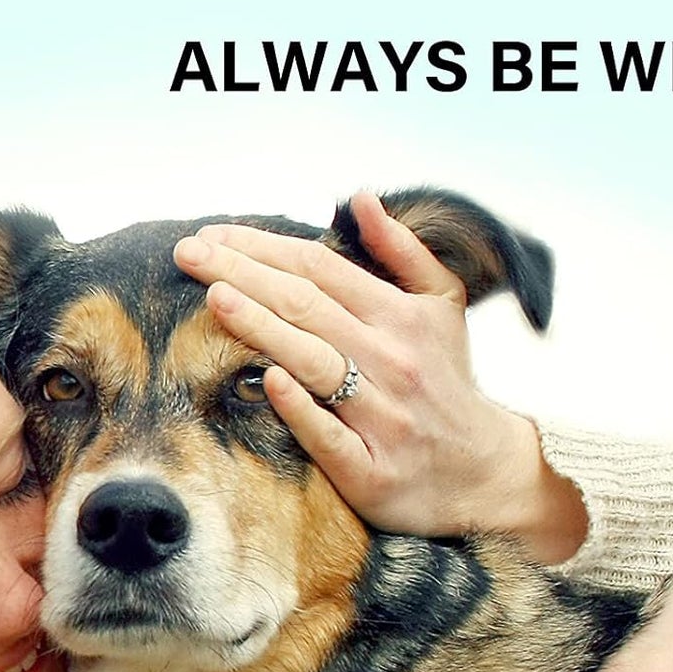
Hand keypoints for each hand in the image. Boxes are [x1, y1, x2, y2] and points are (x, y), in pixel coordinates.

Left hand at [172, 192, 586, 559]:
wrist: (486, 474)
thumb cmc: (448, 382)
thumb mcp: (442, 308)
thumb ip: (403, 252)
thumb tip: (359, 198)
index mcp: (401, 316)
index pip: (320, 269)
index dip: (263, 247)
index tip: (211, 235)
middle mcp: (393, 361)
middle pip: (308, 307)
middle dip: (242, 274)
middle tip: (186, 254)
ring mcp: (384, 417)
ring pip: (316, 363)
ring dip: (264, 328)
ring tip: (215, 299)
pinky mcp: (374, 471)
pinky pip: (331, 437)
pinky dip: (302, 409)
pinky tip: (267, 381)